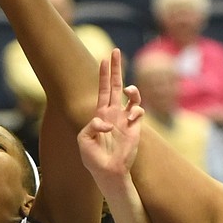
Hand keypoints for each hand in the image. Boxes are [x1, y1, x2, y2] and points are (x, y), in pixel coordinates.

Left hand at [78, 49, 142, 183]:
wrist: (109, 172)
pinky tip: (129, 119)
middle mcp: (114, 113)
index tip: (104, 58)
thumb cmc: (94, 158)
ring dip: (132, 90)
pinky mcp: (135, 128)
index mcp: (101, 114)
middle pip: (117, 86)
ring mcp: (126, 119)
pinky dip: (134, 111)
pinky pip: (138, 111)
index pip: (103, 89)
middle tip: (115, 50)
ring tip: (129, 90)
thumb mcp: (84, 139)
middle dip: (116, 69)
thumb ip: (91, 126)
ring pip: (133, 96)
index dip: (104, 74)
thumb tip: (106, 121)